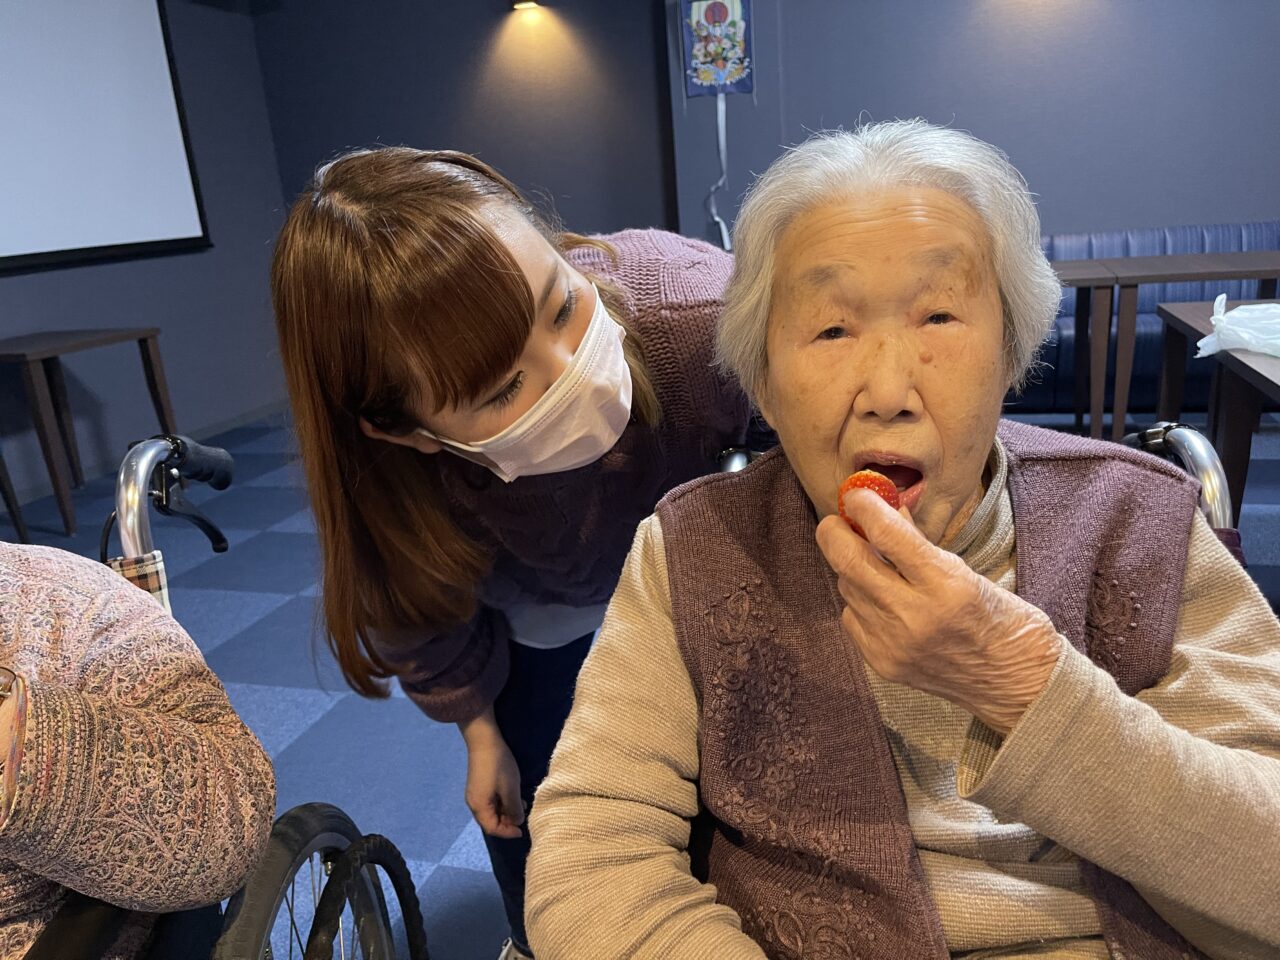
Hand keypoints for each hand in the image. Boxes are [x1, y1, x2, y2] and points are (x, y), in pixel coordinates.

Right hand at [458, 709, 524, 838]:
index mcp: (479, 807)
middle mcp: (474, 803)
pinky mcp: (479, 785)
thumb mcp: (511, 789)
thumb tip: (517, 822)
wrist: (485, 740)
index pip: (492, 829)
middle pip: (491, 821)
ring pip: (492, 811)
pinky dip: (503, 803)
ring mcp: (475, 794)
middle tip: (524, 816)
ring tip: (522, 805)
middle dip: (508, 822)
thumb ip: (514, 809)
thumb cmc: (498, 766)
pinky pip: (491, 801)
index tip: (523, 830)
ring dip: (507, 811)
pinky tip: (514, 796)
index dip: (508, 832)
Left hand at [816, 488, 1061, 734]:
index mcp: (947, 586)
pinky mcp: (882, 663)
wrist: (1016, 684)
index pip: (889, 535)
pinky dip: (859, 600)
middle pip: (850, 562)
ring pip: (848, 587)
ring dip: (851, 566)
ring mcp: (894, 643)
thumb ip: (920, 543)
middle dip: (834, 533)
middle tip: (837, 520)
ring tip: (870, 559)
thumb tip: (886, 509)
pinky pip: (852, 617)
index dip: (865, 507)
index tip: (857, 493)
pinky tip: (880, 598)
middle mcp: (915, 616)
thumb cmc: (1002, 620)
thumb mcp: (969, 571)